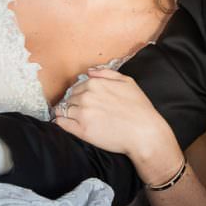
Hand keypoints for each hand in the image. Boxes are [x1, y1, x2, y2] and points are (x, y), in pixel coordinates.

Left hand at [54, 68, 181, 183]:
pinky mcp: (81, 130)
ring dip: (67, 113)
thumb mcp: (127, 82)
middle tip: (81, 111)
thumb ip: (106, 73)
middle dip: (73, 103)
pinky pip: (62, 124)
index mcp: (95, 83)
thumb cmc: (139, 108)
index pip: (77, 87)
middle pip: (69, 98)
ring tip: (74, 118)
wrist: (144, 133)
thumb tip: (90, 72)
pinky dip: (61, 123)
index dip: (80, 94)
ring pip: (64, 110)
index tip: (84, 101)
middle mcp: (86, 97)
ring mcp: (82, 114)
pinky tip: (65, 124)